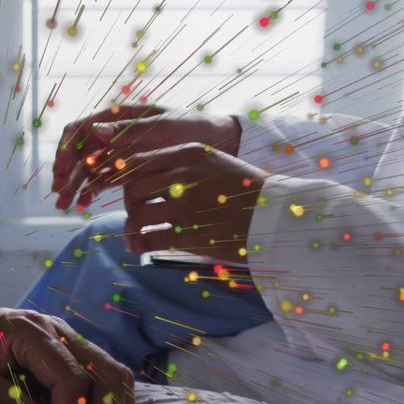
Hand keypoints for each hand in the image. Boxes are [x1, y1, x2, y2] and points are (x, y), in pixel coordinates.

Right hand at [52, 106, 241, 209]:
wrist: (214, 140)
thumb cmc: (190, 126)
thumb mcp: (162, 126)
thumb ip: (129, 129)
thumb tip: (96, 131)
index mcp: (116, 116)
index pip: (79, 130)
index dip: (66, 150)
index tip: (61, 172)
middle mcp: (112, 133)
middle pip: (78, 152)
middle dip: (66, 173)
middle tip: (59, 194)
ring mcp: (118, 152)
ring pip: (86, 168)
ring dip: (74, 186)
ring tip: (64, 206)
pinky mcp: (126, 169)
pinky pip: (102, 180)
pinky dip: (90, 191)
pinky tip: (83, 205)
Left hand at [120, 143, 265, 262]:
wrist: (277, 215)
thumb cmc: (246, 191)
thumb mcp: (216, 162)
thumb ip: (183, 165)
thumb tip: (148, 178)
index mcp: (189, 154)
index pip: (139, 161)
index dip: (126, 178)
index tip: (127, 190)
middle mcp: (183, 175)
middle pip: (133, 188)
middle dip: (128, 204)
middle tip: (136, 215)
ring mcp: (186, 205)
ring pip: (136, 214)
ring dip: (130, 227)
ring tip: (135, 235)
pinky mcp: (190, 234)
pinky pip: (148, 239)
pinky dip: (138, 245)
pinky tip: (139, 249)